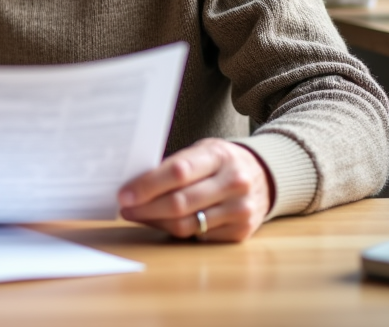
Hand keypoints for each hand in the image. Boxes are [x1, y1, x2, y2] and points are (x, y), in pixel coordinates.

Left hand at [116, 138, 272, 241]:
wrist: (264, 176)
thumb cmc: (220, 162)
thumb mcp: (203, 151)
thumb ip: (176, 165)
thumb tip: (134, 185)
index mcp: (219, 156)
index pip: (178, 172)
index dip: (147, 185)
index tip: (124, 194)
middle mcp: (234, 183)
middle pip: (180, 202)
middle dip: (145, 208)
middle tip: (125, 207)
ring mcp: (240, 210)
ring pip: (187, 224)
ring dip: (155, 222)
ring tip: (137, 215)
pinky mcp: (241, 232)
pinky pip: (198, 237)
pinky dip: (174, 231)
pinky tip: (162, 223)